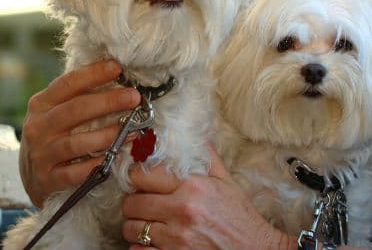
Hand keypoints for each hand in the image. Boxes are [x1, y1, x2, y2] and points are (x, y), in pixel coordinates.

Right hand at [19, 60, 140, 206]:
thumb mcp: (54, 113)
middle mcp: (38, 127)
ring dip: (108, 135)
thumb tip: (114, 75)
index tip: (118, 67)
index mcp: (40, 104)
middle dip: (108, 101)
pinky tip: (114, 158)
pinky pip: (75, 172)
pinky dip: (96, 164)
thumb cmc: (52, 137)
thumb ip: (76, 97)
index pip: (68, 84)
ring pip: (77, 142)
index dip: (93, 74)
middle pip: (75, 110)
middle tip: (134, 97)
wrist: (31, 178)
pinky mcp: (47, 180)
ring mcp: (41, 154)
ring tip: (133, 129)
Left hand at [121, 145, 297, 249]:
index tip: (138, 180)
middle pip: (131, 203)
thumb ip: (206, 156)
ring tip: (147, 223)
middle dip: (134, 203)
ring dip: (136, 226)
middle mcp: (182, 211)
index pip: (141, 175)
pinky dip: (141, 247)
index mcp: (192, 187)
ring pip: (131, 229)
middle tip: (142, 204)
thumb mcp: (226, 181)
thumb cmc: (240, 218)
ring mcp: (176, 238)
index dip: (136, 177)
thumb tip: (191, 133)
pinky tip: (153, 242)